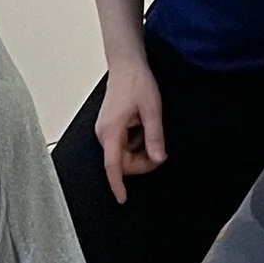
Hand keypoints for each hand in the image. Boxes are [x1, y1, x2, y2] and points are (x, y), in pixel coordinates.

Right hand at [97, 60, 166, 203]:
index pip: (113, 166)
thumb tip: (158, 158)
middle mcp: (104, 133)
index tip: (123, 198)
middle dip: (141, 163)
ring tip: (151, 132)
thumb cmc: (137, 82)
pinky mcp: (110, 126)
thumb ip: (155, 136)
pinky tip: (143, 128)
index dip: (117, 184)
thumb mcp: (152, 109)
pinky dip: (135, 143)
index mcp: (111, 131)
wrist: (126, 64)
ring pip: (122, 155)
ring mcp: (105, 130)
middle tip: (160, 151)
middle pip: (121, 163)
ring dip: (139, 152)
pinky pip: (122, 145)